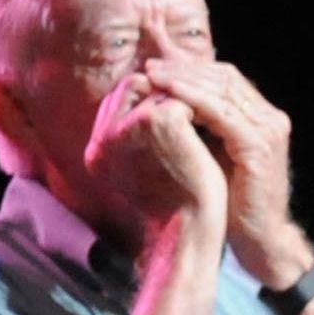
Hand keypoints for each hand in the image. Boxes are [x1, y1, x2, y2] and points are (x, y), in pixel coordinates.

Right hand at [83, 70, 227, 245]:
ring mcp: (126, 126)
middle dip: (167, 88)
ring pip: (159, 84)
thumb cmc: (178, 205)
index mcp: (97, 150)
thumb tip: (167, 104)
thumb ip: (146, 138)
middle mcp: (103, 136)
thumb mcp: (152, 167)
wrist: (190, 230)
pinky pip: (182, 94)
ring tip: (212, 108)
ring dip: (186, 93)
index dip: (150, 95)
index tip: (182, 103)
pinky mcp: (156, 119)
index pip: (118, 100)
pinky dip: (201, 105)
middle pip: (133, 84)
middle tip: (201, 98)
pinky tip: (216, 121)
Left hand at [142, 60, 308, 285]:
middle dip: (184, 68)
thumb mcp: (212, 155)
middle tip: (150, 64)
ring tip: (154, 74)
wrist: (260, 237)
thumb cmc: (231, 201)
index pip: (224, 78)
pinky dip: (194, 99)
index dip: (189, 69)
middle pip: (224, 77)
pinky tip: (169, 95)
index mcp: (259, 116)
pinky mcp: (258, 145)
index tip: (155, 66)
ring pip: (223, 89)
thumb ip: (198, 128)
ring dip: (185, 79)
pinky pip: (223, 113)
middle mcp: (269, 117)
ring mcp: (268, 129)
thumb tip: (161, 104)